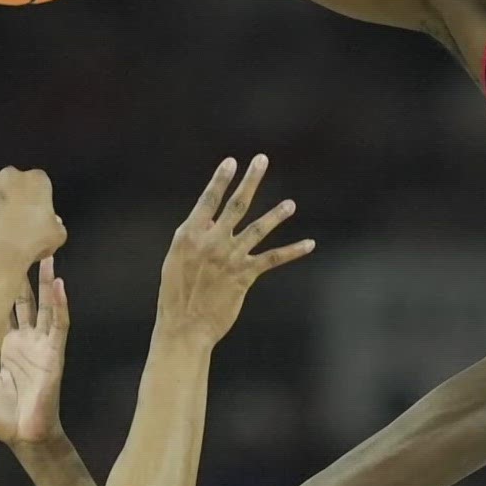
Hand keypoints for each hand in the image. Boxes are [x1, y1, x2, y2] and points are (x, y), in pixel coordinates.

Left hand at [0, 167, 66, 265]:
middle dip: (15, 200)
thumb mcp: (57, 235)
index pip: (39, 186)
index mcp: (37, 179)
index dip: (37, 203)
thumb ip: (55, 224)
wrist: (4, 253)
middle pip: (14, 184)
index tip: (36, 218)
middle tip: (18, 223)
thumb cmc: (33, 242)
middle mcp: (11, 174)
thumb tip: (52, 222)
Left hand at [0, 256, 69, 446]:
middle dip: (24, 274)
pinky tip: (60, 286)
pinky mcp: (54, 356)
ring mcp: (42, 346)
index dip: (1, 285)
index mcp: (7, 345)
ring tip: (48, 257)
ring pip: (46, 307)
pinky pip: (59, 326)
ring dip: (47, 283)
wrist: (24, 437)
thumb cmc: (3, 415)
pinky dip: (60, 305)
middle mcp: (26, 341)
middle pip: (26, 300)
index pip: (4, 308)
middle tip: (23, 247)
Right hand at [157, 155, 314, 341]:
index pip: (208, 200)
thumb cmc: (177, 294)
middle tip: (262, 159)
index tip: (231, 162)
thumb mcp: (177, 260)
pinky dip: (293, 251)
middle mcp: (212, 242)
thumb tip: (213, 218)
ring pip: (258, 229)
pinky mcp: (245, 276)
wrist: (185, 326)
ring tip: (290, 204)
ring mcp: (230, 258)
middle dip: (250, 180)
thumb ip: (195, 237)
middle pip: (236, 205)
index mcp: (189, 235)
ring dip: (276, 215)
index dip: (220, 180)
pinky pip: (273, 259)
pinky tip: (309, 244)